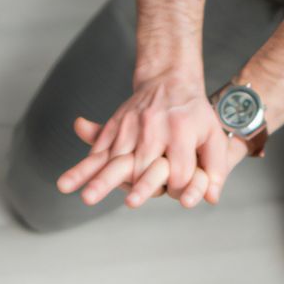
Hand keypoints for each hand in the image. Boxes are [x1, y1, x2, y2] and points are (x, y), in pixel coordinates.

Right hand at [57, 70, 242, 208]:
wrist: (169, 80)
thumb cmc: (194, 114)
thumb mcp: (213, 135)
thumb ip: (215, 167)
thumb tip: (211, 198)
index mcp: (181, 131)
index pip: (179, 171)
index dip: (181, 188)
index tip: (179, 191)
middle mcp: (153, 129)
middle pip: (144, 166)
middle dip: (139, 187)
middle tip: (131, 203)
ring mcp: (130, 128)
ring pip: (114, 160)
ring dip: (99, 181)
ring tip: (85, 198)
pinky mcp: (114, 128)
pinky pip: (97, 151)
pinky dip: (83, 169)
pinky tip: (67, 183)